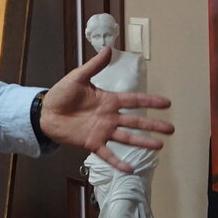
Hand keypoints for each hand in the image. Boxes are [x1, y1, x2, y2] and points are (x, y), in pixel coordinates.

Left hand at [39, 48, 173, 171]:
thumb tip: (108, 49)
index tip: (167, 103)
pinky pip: (107, 154)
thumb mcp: (78, 77)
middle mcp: (109, 117)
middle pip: (136, 122)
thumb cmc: (61, 94)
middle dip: (153, 125)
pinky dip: (118, 162)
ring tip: (159, 146)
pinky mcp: (92, 143)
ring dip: (142, 142)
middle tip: (171, 129)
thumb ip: (94, 66)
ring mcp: (102, 131)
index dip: (150, 101)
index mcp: (108, 100)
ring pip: (126, 138)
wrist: (45, 112)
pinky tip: (130, 169)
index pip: (134, 101)